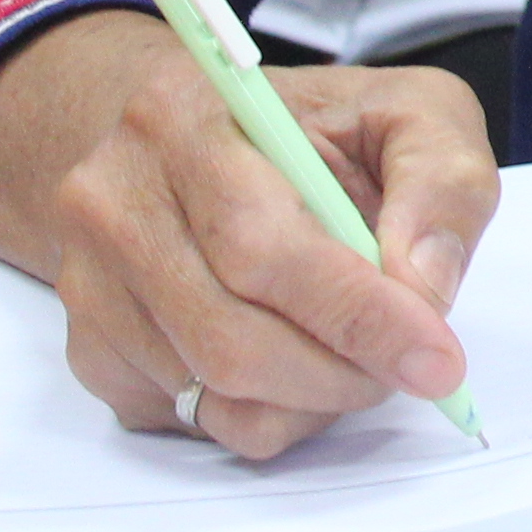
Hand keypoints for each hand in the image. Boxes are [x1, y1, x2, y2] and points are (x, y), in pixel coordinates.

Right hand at [0, 8, 496, 461]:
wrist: (190, 145)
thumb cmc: (310, 129)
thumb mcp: (409, 111)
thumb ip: (441, 181)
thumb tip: (425, 286)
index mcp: (184, 120)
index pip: (266, 250)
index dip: (358, 315)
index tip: (436, 358)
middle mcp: (113, 204)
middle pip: (231, 341)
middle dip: (342, 373)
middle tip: (410, 365)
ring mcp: (90, 286)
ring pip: (214, 394)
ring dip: (312, 398)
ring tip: (355, 346)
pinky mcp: (92, 352)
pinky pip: (190, 420)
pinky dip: (267, 411)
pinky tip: (294, 353)